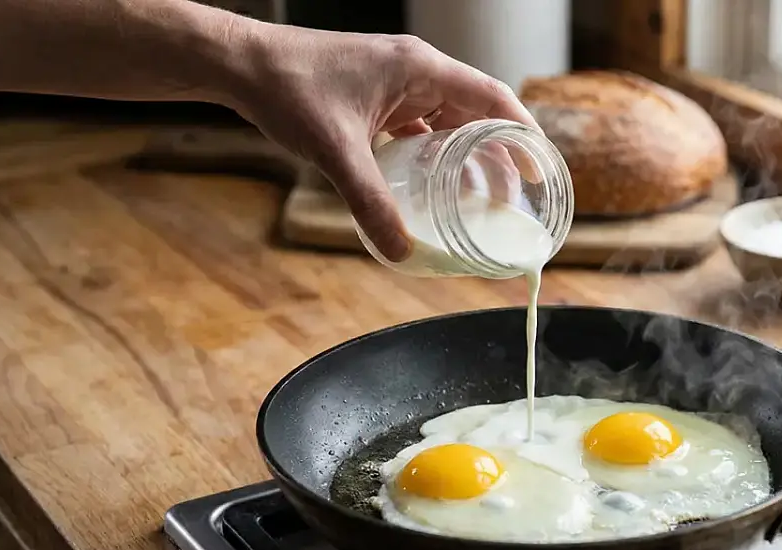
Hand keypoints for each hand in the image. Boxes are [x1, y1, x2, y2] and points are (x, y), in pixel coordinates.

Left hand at [221, 26, 539, 262]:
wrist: (241, 65)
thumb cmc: (288, 88)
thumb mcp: (336, 151)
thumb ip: (371, 203)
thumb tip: (401, 252)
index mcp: (421, 69)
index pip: (493, 97)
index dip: (522, 133)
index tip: (539, 168)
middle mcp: (416, 72)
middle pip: (477, 113)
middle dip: (498, 156)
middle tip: (513, 200)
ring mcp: (396, 84)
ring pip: (448, 122)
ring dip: (466, 157)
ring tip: (480, 199)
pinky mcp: (377, 97)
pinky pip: (419, 128)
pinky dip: (433, 156)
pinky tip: (432, 187)